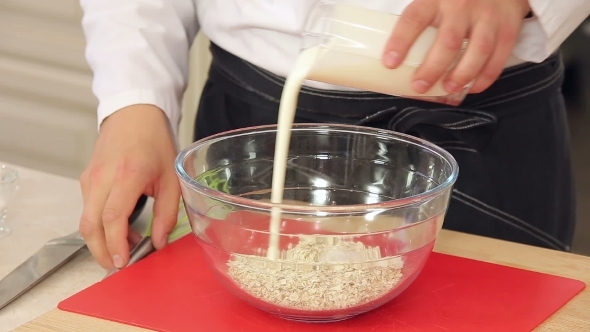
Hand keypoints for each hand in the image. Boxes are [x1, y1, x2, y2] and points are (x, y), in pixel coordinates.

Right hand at [79, 105, 179, 268]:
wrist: (133, 114)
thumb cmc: (155, 142)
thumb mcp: (171, 177)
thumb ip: (166, 213)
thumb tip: (159, 242)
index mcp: (127, 174)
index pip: (112, 217)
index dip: (115, 243)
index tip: (123, 262)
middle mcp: (102, 177)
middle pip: (90, 224)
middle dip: (100, 251)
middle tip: (119, 266)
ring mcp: (90, 178)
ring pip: (85, 219)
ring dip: (101, 240)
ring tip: (127, 248)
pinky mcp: (85, 179)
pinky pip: (87, 209)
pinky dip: (99, 226)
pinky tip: (121, 230)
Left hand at [383, 0, 530, 93]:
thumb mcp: (435, 0)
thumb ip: (421, 22)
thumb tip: (395, 61)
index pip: (414, 19)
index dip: (401, 41)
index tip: (390, 63)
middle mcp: (463, 5)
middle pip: (447, 41)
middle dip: (432, 69)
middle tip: (420, 86)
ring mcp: (488, 16)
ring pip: (477, 51)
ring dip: (462, 75)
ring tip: (448, 88)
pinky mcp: (508, 27)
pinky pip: (499, 56)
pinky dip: (485, 77)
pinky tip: (473, 87)